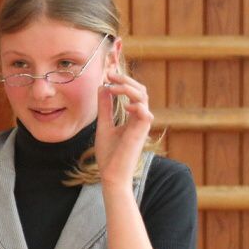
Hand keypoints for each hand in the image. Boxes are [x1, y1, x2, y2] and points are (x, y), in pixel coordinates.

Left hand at [96, 61, 153, 189]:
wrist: (111, 174)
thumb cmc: (109, 154)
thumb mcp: (104, 125)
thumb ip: (105, 107)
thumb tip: (102, 88)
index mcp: (132, 116)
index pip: (132, 91)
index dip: (122, 80)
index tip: (107, 73)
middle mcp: (140, 118)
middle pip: (140, 90)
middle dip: (125, 79)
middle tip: (109, 74)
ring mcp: (142, 124)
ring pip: (143, 97)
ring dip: (127, 88)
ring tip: (112, 87)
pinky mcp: (141, 132)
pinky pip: (145, 113)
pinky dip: (136, 106)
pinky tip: (124, 106)